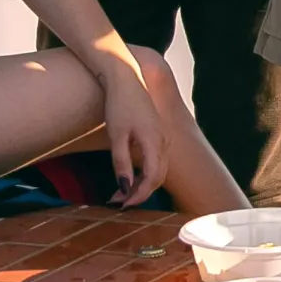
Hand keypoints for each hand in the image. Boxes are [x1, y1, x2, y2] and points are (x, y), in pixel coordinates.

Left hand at [100, 62, 168, 205]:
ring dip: (142, 184)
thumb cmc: (119, 104)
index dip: (138, 196)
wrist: (125, 76)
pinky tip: (129, 175)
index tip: (121, 205)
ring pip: (158, 169)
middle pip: (158, 177)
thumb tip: (125, 188)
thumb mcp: (116, 136)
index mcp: (154, 141)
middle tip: (118, 202)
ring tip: (120, 192)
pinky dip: (145, 172)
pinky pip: (157, 160)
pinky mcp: (159, 133)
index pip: (152, 178)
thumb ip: (121, 163)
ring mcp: (163, 136)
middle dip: (139, 193)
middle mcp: (164, 140)